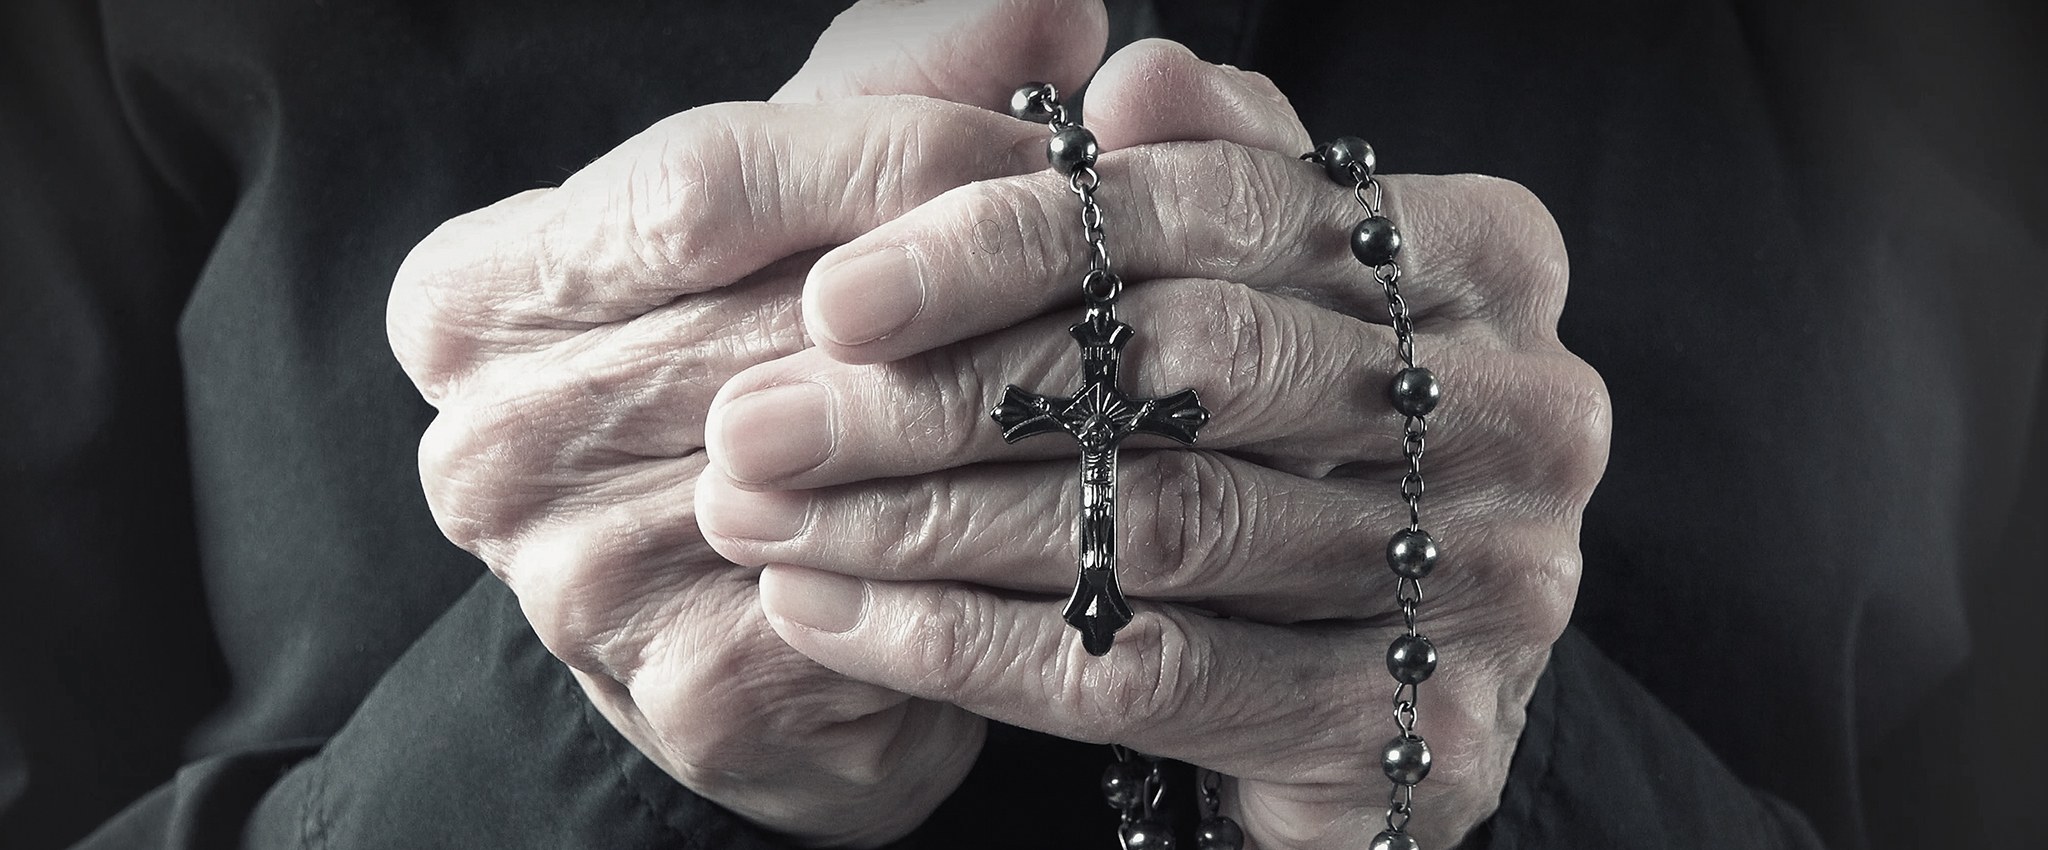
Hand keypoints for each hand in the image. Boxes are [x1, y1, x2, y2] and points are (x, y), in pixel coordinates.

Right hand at [387, 2, 1107, 845]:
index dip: (902, 151)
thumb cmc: (754, 374)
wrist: (739, 619)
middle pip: (784, 317)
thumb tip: (1049, 6)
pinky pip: (895, 583)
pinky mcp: (692, 694)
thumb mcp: (787, 207)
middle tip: (1132, 243)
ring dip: (1024, 397)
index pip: (707, 181)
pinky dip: (1008, 522)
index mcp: (473, 298)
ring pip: (859, 451)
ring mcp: (580, 584)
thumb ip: (889, 91)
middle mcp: (491, 445)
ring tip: (1134, 346)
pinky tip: (1094, 479)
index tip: (1046, 142)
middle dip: (984, 272)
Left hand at [698, 40, 1608, 848]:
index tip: (836, 293)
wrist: (1372, 681)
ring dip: (926, 520)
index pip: (1227, 211)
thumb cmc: (1292, 441)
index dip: (1014, 242)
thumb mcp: (1255, 281)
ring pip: (1156, 527)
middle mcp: (1525, 407)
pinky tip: (830, 617)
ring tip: (763, 514)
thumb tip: (1137, 73)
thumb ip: (1207, 172)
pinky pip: (1149, 676)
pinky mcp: (1412, 727)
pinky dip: (965, 646)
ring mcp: (1493, 577)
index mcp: (1488, 258)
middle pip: (1188, 373)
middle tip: (760, 418)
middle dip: (947, 394)